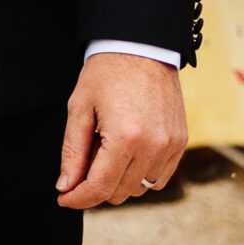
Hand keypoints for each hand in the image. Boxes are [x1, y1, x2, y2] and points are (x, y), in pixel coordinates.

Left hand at [56, 53, 186, 208]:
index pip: (99, 187)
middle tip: (84, 159)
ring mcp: (171, 146)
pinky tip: (127, 152)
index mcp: (125, 138)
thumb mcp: (80, 108)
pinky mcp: (180, 142)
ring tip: (107, 148)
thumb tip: (65, 186)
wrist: (142, 46)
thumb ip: (72, 151)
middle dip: (95, 186)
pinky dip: (141, 174)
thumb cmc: (106, 73)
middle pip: (119, 192)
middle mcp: (153, 147)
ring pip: (140, 188)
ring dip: (119, 181)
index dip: (77, 198)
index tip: (63, 198)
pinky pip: (159, 177)